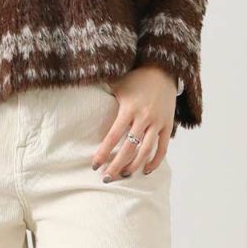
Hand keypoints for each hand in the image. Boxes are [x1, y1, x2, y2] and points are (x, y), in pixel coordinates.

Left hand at [92, 65, 176, 179]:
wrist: (164, 70)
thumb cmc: (136, 77)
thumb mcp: (117, 82)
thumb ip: (102, 92)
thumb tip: (78, 93)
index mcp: (129, 108)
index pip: (113, 136)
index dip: (104, 153)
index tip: (95, 165)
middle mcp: (144, 117)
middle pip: (129, 148)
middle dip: (117, 165)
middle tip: (107, 178)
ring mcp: (157, 122)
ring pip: (146, 151)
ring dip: (134, 166)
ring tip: (124, 175)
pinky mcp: (168, 125)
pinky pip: (162, 148)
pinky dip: (155, 161)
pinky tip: (145, 170)